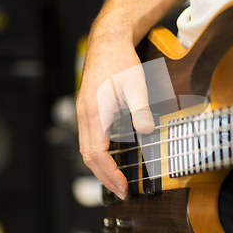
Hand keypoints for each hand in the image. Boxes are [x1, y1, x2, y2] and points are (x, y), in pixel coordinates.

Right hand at [76, 24, 154, 199]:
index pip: (97, 155)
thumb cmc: (121, 61)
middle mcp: (85, 116)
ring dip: (99, 167)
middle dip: (103, 177)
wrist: (108, 41)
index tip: (123, 188)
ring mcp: (84, 112)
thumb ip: (141, 110)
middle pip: (88, 156)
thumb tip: (148, 132)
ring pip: (86, 148)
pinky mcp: (88, 109)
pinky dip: (97, 154)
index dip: (109, 175)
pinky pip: (88, 138)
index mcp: (95, 114)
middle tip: (121, 191)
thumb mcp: (136, 85)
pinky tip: (109, 157)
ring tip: (115, 180)